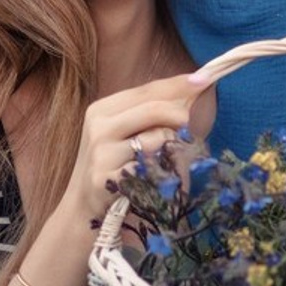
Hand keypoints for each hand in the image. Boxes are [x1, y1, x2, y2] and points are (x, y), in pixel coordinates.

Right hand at [64, 74, 198, 221]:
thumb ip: (154, 110)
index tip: (204, 78)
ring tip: (169, 159)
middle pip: (153, 108)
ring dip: (173, 149)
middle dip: (179, 114)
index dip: (178, 84)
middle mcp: (99, 127)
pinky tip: (159, 178)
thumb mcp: (127, 133)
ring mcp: (102, 154)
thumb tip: (193, 85)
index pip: (147, 90)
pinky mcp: (107, 180)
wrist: (82, 206)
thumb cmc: (114, 166)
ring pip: (157, 138)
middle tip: (189, 125)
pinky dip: (164, 172)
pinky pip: (152, 169)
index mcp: (103, 110)